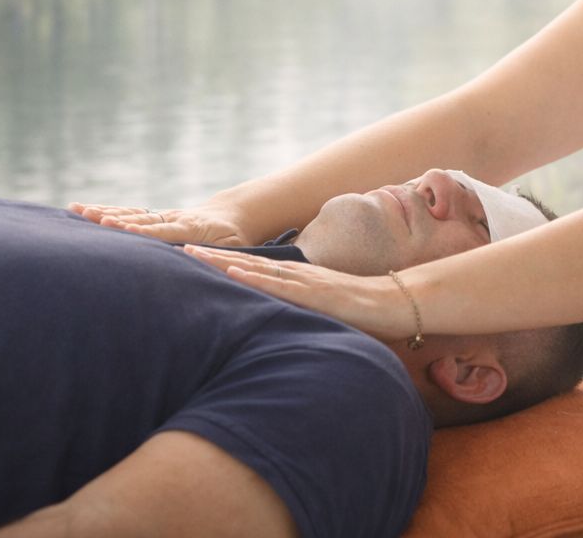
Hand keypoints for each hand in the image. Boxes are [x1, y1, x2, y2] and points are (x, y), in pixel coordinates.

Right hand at [68, 203, 257, 245]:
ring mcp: (162, 216)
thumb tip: (201, 264)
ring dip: (104, 213)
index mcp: (192, 228)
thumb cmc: (235, 239)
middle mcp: (173, 218)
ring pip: (130, 213)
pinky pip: (128, 213)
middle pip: (141, 219)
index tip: (124, 230)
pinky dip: (107, 211)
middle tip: (91, 218)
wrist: (232, 216)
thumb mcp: (234, 248)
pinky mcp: (154, 217)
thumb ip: (219, 255)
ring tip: (78, 211)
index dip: (145, 232)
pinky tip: (84, 210)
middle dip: (115, 220)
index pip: (166, 231)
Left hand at [183, 246, 413, 342]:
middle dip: (213, 256)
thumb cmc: (369, 316)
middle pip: (248, 264)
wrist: (402, 304)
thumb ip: (309, 320)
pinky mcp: (317, 294)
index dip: (225, 263)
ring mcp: (307, 283)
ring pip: (257, 269)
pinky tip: (232, 273)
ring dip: (223, 261)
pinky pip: (281, 285)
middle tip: (180, 248)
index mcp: (300, 283)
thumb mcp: (330, 317)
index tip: (197, 258)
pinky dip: (254, 279)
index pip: (255, 271)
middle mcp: (299, 277)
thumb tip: (290, 335)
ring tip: (193, 254)